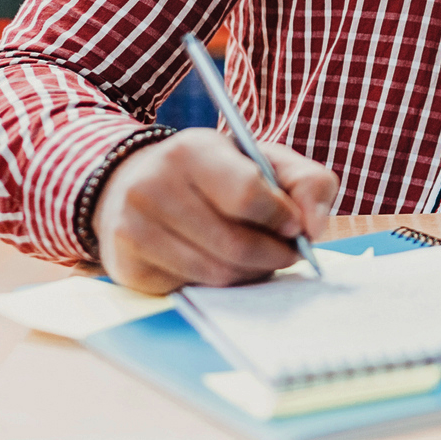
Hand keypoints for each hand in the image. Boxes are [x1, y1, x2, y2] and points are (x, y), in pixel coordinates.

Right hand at [93, 129, 338, 293]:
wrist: (138, 184)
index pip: (247, 194)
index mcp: (191, 150)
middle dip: (274, 255)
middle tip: (288, 253)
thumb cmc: (218, 174)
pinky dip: (219, 284)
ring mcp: (133, 228)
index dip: (281, 217)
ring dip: (251, 273)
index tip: (294, 225)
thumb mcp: (266, 160)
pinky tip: (221, 263)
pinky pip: (192, 289)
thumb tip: (312, 228)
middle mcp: (152, 185)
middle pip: (235, 244)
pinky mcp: (128, 266)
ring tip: (259, 258)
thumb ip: (308, 183)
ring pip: (217, 273)